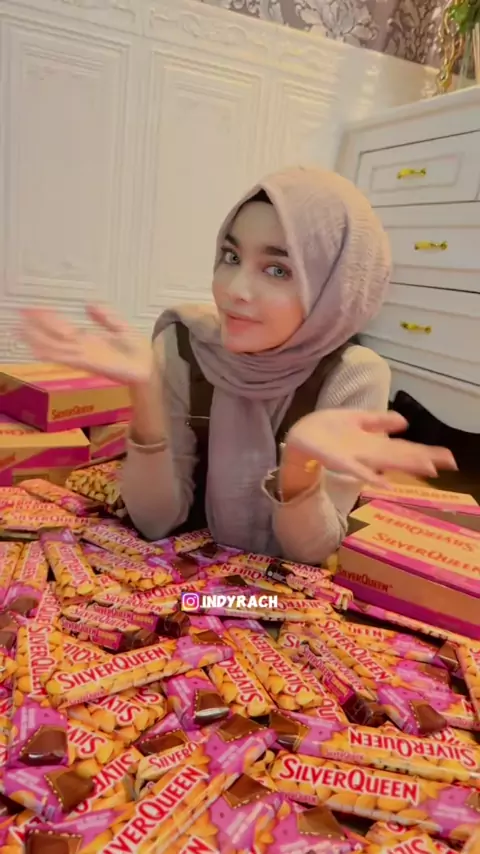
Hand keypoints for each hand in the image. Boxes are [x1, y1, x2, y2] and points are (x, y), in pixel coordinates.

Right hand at [19, 305, 152, 385]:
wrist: (149, 369)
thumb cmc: (137, 353)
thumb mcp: (121, 328)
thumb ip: (106, 317)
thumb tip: (88, 303)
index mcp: (89, 340)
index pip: (62, 328)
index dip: (47, 319)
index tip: (32, 309)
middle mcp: (82, 348)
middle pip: (54, 336)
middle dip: (37, 326)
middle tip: (20, 315)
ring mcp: (84, 357)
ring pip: (55, 347)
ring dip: (38, 339)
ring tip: (21, 330)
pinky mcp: (90, 364)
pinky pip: (67, 358)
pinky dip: (53, 354)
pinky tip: (39, 350)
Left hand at [287, 410, 456, 486]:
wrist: (302, 434)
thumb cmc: (328, 428)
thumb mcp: (357, 419)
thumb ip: (379, 421)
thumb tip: (404, 423)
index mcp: (373, 443)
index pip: (403, 448)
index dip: (424, 452)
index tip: (447, 458)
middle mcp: (369, 453)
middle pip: (399, 456)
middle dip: (422, 459)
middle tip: (446, 464)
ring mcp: (356, 458)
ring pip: (385, 462)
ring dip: (405, 465)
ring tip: (428, 469)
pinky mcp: (339, 461)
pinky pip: (357, 469)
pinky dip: (371, 476)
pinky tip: (385, 483)